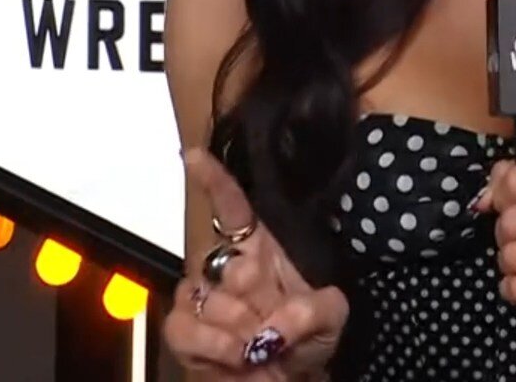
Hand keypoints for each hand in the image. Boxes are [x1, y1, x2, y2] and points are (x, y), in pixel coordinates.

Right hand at [163, 148, 348, 379]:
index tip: (194, 157)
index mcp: (260, 248)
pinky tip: (236, 357)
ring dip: (241, 332)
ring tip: (262, 348)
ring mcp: (201, 296)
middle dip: (256, 305)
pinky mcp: (183, 328)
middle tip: (274, 330)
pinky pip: (185, 327)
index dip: (214, 181)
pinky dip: (214, 346)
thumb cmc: (310, 337)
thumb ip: (316, 311)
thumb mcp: (332, 318)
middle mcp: (226, 265)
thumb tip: (280, 321)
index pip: (232, 206)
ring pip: (210, 301)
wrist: (291, 377)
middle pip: (227, 267)